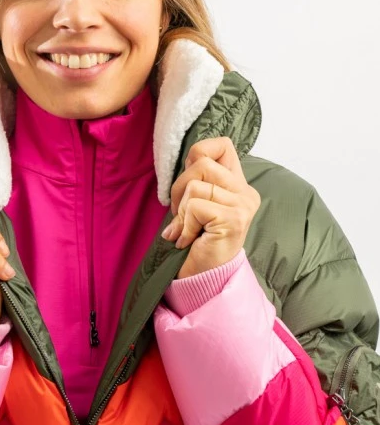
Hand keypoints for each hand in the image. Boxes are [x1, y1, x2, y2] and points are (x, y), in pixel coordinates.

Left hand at [161, 137, 260, 278]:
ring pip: (195, 185)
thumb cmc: (196, 242)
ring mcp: (242, 206)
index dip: (198, 154)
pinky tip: (189, 240)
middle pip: (201, 161)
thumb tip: (185, 160)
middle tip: (180, 214)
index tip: (189, 183)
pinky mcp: (233, 220)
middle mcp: (246, 193)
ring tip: (186, 229)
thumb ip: (198, 180)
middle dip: (179, 188)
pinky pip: (195, 206)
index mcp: (238, 185)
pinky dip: (184, 224)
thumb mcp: (197, 204)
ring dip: (181, 210)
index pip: (222, 145)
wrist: (203, 279)